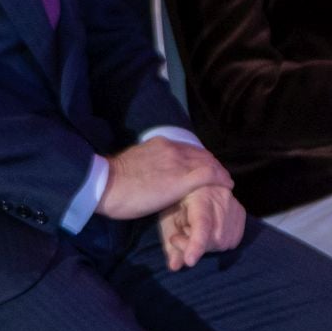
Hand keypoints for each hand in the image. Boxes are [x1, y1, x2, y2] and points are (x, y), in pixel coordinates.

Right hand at [96, 137, 232, 222]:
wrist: (104, 184)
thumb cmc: (111, 181)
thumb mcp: (132, 164)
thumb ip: (147, 163)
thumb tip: (150, 174)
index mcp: (158, 143)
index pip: (188, 149)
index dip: (199, 159)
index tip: (204, 169)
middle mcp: (171, 148)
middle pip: (202, 154)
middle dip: (212, 165)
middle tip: (219, 178)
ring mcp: (178, 163)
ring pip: (209, 163)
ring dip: (219, 173)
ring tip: (225, 183)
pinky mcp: (182, 180)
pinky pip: (210, 175)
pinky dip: (221, 179)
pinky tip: (227, 186)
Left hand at [157, 184, 245, 270]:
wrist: (192, 183)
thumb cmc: (175, 200)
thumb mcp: (166, 219)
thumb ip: (170, 243)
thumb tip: (176, 267)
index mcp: (199, 195)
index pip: (202, 225)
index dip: (196, 244)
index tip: (190, 261)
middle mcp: (221, 197)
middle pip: (215, 239)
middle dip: (195, 246)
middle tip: (179, 238)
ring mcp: (234, 204)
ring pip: (225, 242)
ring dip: (206, 244)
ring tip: (192, 229)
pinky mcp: (240, 212)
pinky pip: (233, 240)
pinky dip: (218, 242)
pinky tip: (207, 231)